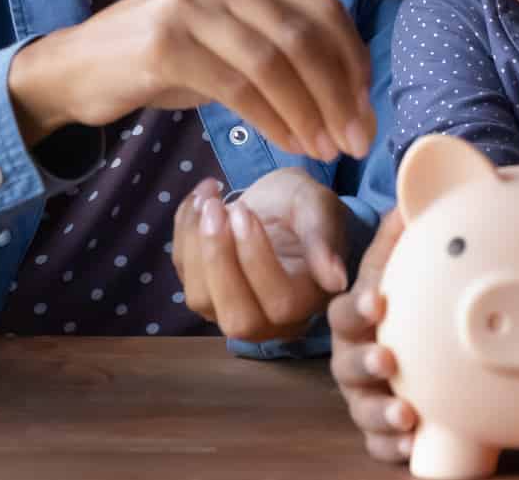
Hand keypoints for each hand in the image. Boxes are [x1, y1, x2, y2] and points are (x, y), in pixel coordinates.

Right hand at [7, 0, 373, 159]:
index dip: (352, 61)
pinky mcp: (165, 42)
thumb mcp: (226, 44)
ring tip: (325, 150)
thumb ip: (282, 54)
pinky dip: (274, 119)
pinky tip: (289, 144)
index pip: (321, 9)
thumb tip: (351, 100)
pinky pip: (239, 86)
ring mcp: (189, 2)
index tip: (365, 109)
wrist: (73, 70)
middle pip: (304, 34)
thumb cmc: (160, 62)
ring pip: (276, 61)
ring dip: (310, 112)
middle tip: (355, 140)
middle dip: (340, 93)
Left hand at [173, 169, 349, 340]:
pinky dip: (183, 232)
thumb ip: (323, 240)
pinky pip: (182, 272)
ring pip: (201, 300)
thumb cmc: (305, 206)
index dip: (257, 260)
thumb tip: (335, 280)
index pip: (281, 302)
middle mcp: (271, 320)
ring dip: (196, 246)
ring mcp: (231, 310)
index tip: (243, 210)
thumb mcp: (319, 209)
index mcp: (308, 301)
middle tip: (215, 209)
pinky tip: (199, 198)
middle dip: (219, 261)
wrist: (279, 203)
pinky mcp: (203, 292)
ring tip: (208, 199)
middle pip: (238, 319)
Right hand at [328, 206, 415, 462]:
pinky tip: (412, 448)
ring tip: (407, 414)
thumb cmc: (394, 295)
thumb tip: (409, 199)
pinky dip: (392, 447)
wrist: (391, 329)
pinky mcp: (379, 426)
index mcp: (354, 317)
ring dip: (381, 411)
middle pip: (347, 364)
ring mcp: (363, 393)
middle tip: (388, 359)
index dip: (359, 305)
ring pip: (362, 407)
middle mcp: (351, 356)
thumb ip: (398, 236)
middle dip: (366, 363)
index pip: (346, 310)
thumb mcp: (393, 264)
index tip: (378, 300)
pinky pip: (378, 443)